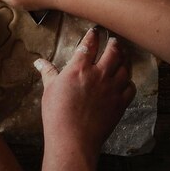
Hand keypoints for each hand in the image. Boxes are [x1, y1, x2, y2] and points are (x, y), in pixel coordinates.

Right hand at [35, 28, 135, 158]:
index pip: (88, 45)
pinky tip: (126, 80)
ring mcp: (112, 88)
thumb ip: (48, 73)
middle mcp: (98, 74)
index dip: (92, 36)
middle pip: (112, 52)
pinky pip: (130, 87)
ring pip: (125, 67)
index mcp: (79, 68)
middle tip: (113, 40)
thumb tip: (39, 62)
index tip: (94, 31)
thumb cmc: (57, 114)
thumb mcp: (49, 90)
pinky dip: (129, 81)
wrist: (74, 138)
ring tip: (123, 56)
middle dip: (114, 43)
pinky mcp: (120, 103)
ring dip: (124, 59)